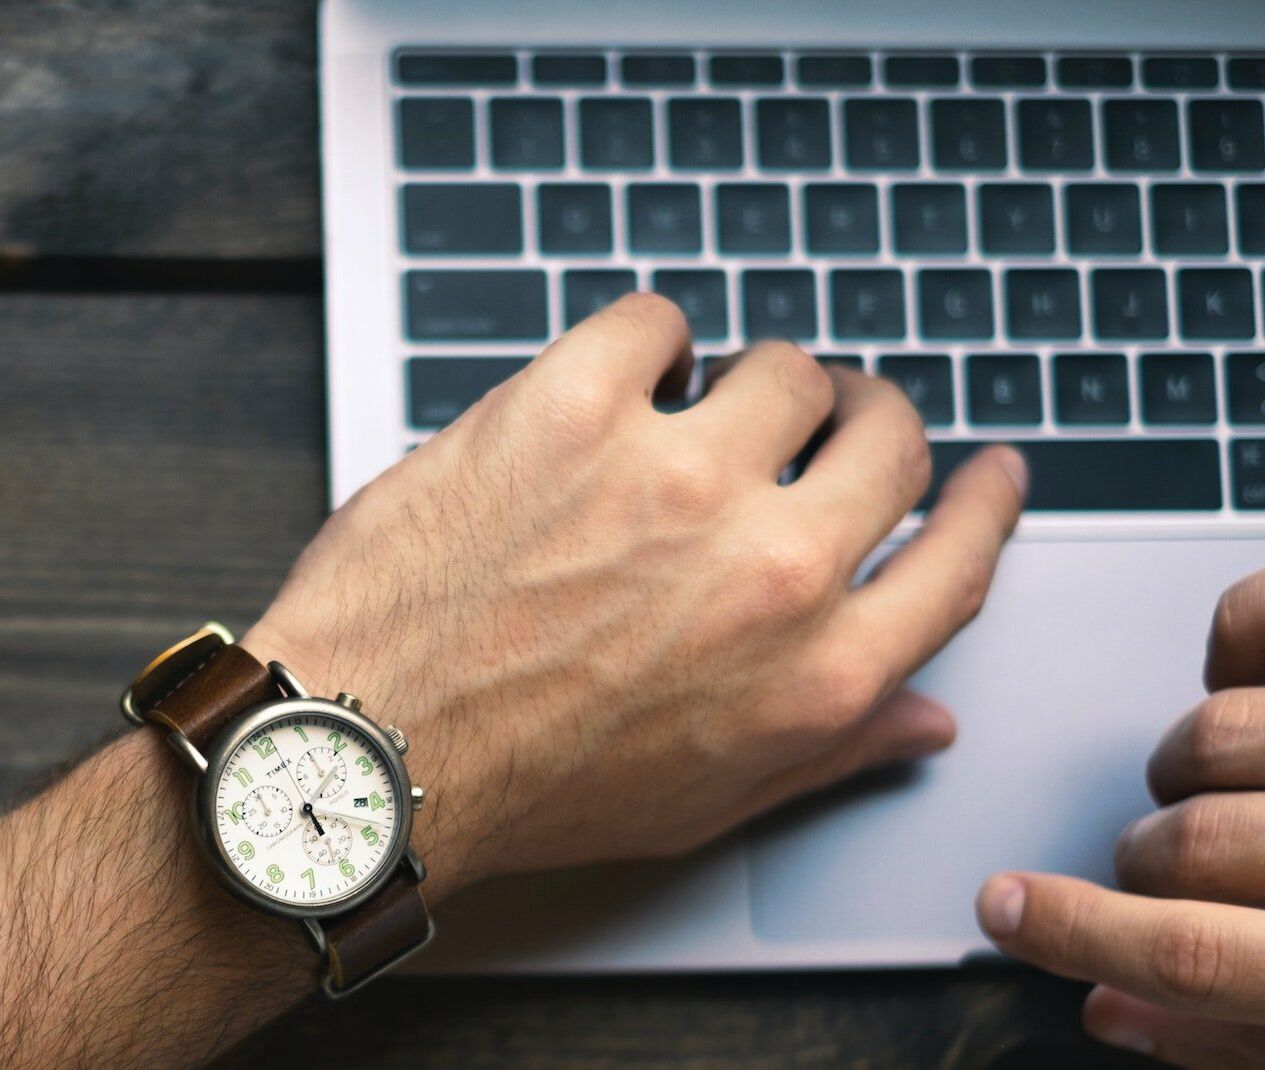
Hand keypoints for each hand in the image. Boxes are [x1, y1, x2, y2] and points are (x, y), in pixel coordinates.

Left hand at [243, 294, 1025, 905]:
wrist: (370, 754)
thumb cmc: (528, 786)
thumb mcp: (708, 799)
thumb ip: (833, 749)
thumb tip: (923, 716)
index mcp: (814, 671)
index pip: (957, 559)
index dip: (985, 502)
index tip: (988, 470)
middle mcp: (768, 568)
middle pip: (888, 437)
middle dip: (869, 418)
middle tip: (829, 418)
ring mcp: (674, 476)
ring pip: (782, 366)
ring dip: (750, 384)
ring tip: (694, 415)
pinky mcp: (573, 408)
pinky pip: (657, 321)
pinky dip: (647, 343)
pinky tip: (618, 384)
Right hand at [977, 566, 1264, 1067]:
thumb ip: (1228, 1032)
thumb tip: (1107, 1008)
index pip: (1194, 956)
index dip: (1079, 937)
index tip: (1000, 909)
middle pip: (1183, 843)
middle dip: (1148, 859)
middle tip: (1156, 861)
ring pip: (1214, 737)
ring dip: (1192, 762)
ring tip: (1220, 783)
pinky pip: (1256, 620)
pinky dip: (1234, 635)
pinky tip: (1239, 678)